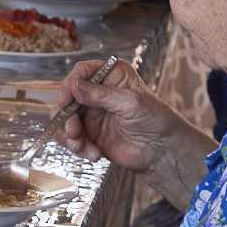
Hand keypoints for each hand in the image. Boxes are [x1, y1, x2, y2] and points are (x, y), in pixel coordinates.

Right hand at [58, 58, 191, 174]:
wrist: (161, 151)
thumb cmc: (155, 119)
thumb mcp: (129, 102)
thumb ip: (100, 95)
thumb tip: (74, 86)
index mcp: (111, 76)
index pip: (82, 72)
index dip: (70, 85)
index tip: (65, 101)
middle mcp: (98, 92)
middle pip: (68, 97)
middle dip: (66, 117)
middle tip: (74, 131)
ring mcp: (92, 114)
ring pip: (65, 119)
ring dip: (70, 135)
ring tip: (82, 146)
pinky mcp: (89, 134)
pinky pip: (71, 138)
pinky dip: (77, 147)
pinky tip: (94, 154)